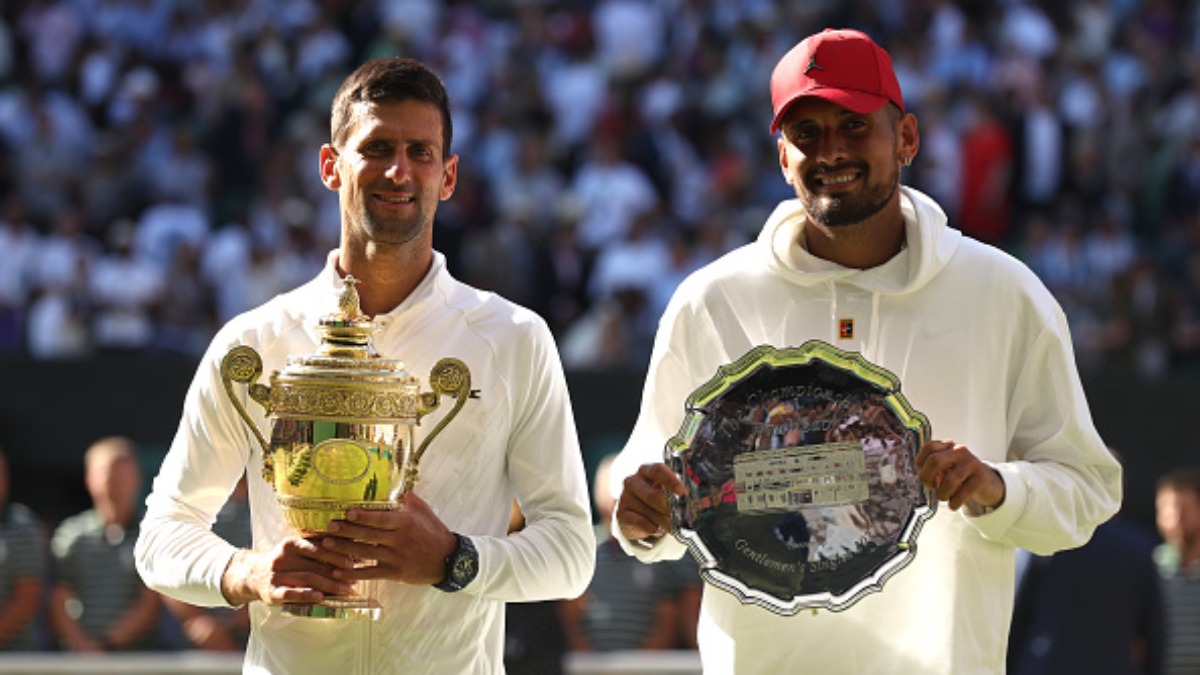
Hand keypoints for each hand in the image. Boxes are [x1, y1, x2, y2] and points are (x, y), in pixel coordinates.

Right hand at [220, 536, 355, 607]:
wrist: (252, 576)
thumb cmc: (285, 563)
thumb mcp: (296, 550)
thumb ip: (318, 549)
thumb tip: (351, 551)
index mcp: (290, 544)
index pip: (317, 547)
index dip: (337, 554)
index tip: (355, 560)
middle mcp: (282, 558)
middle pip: (315, 564)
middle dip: (337, 572)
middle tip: (354, 578)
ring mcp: (276, 575)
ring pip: (306, 578)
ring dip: (329, 585)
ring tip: (346, 589)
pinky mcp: (271, 592)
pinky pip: (290, 593)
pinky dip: (306, 595)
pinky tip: (320, 597)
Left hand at [322, 491, 456, 585]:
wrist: (446, 560)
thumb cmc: (433, 531)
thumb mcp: (423, 510)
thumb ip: (406, 496)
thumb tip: (392, 477)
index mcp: (405, 522)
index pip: (381, 518)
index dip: (363, 516)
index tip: (346, 512)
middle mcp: (399, 540)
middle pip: (369, 535)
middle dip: (347, 531)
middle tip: (329, 526)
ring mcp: (396, 557)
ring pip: (366, 553)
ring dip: (344, 549)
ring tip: (326, 544)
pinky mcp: (394, 573)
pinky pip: (370, 573)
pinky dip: (353, 573)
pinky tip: (337, 572)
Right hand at [615, 462, 685, 541]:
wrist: (635, 516)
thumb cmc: (656, 499)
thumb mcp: (665, 491)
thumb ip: (679, 492)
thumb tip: (699, 501)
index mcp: (646, 470)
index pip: (658, 470)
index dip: (671, 480)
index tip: (682, 492)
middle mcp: (633, 481)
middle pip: (653, 495)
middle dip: (669, 508)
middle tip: (680, 517)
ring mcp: (625, 497)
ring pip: (649, 512)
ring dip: (664, 521)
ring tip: (672, 525)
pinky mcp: (621, 514)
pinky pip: (642, 523)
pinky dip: (654, 528)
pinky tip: (657, 528)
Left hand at [916, 440, 1005, 511]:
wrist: (990, 485)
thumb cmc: (962, 478)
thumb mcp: (948, 469)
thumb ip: (934, 470)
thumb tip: (927, 479)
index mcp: (950, 448)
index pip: (930, 447)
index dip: (921, 462)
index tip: (925, 474)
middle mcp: (960, 452)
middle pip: (935, 460)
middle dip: (927, 477)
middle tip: (931, 487)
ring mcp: (972, 464)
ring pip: (949, 480)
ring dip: (942, 494)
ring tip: (943, 497)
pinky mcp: (981, 478)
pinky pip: (963, 493)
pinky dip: (954, 502)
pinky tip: (953, 505)